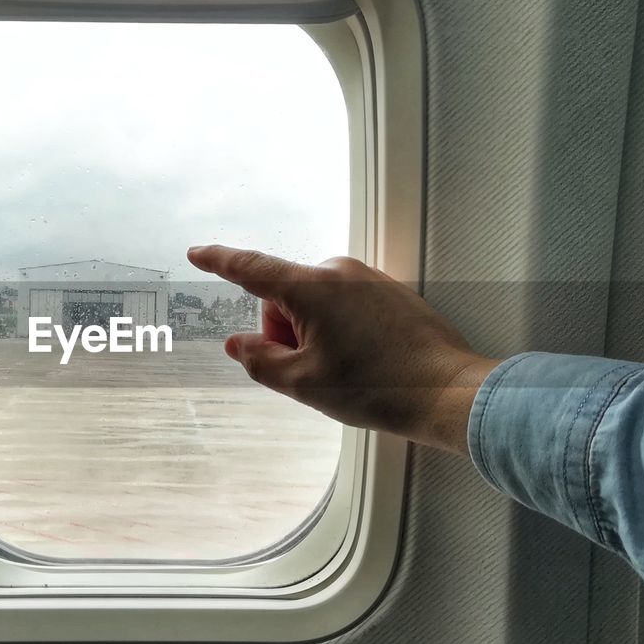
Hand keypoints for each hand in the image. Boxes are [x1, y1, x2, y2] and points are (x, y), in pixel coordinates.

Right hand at [186, 245, 499, 452]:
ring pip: (317, 304)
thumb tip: (238, 345)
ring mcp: (368, 279)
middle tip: (310, 369)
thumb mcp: (303, 383)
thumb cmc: (376, 387)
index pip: (251, 268)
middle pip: (286, 297)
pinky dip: (342, 331)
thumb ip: (260, 361)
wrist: (445, 390)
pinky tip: (365, 363)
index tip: (198, 252)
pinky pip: (346, 306)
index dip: (219, 261)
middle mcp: (338, 272)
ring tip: (345, 370)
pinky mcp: (390, 292)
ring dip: (315, 333)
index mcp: (310, 288)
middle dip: (285, 330)